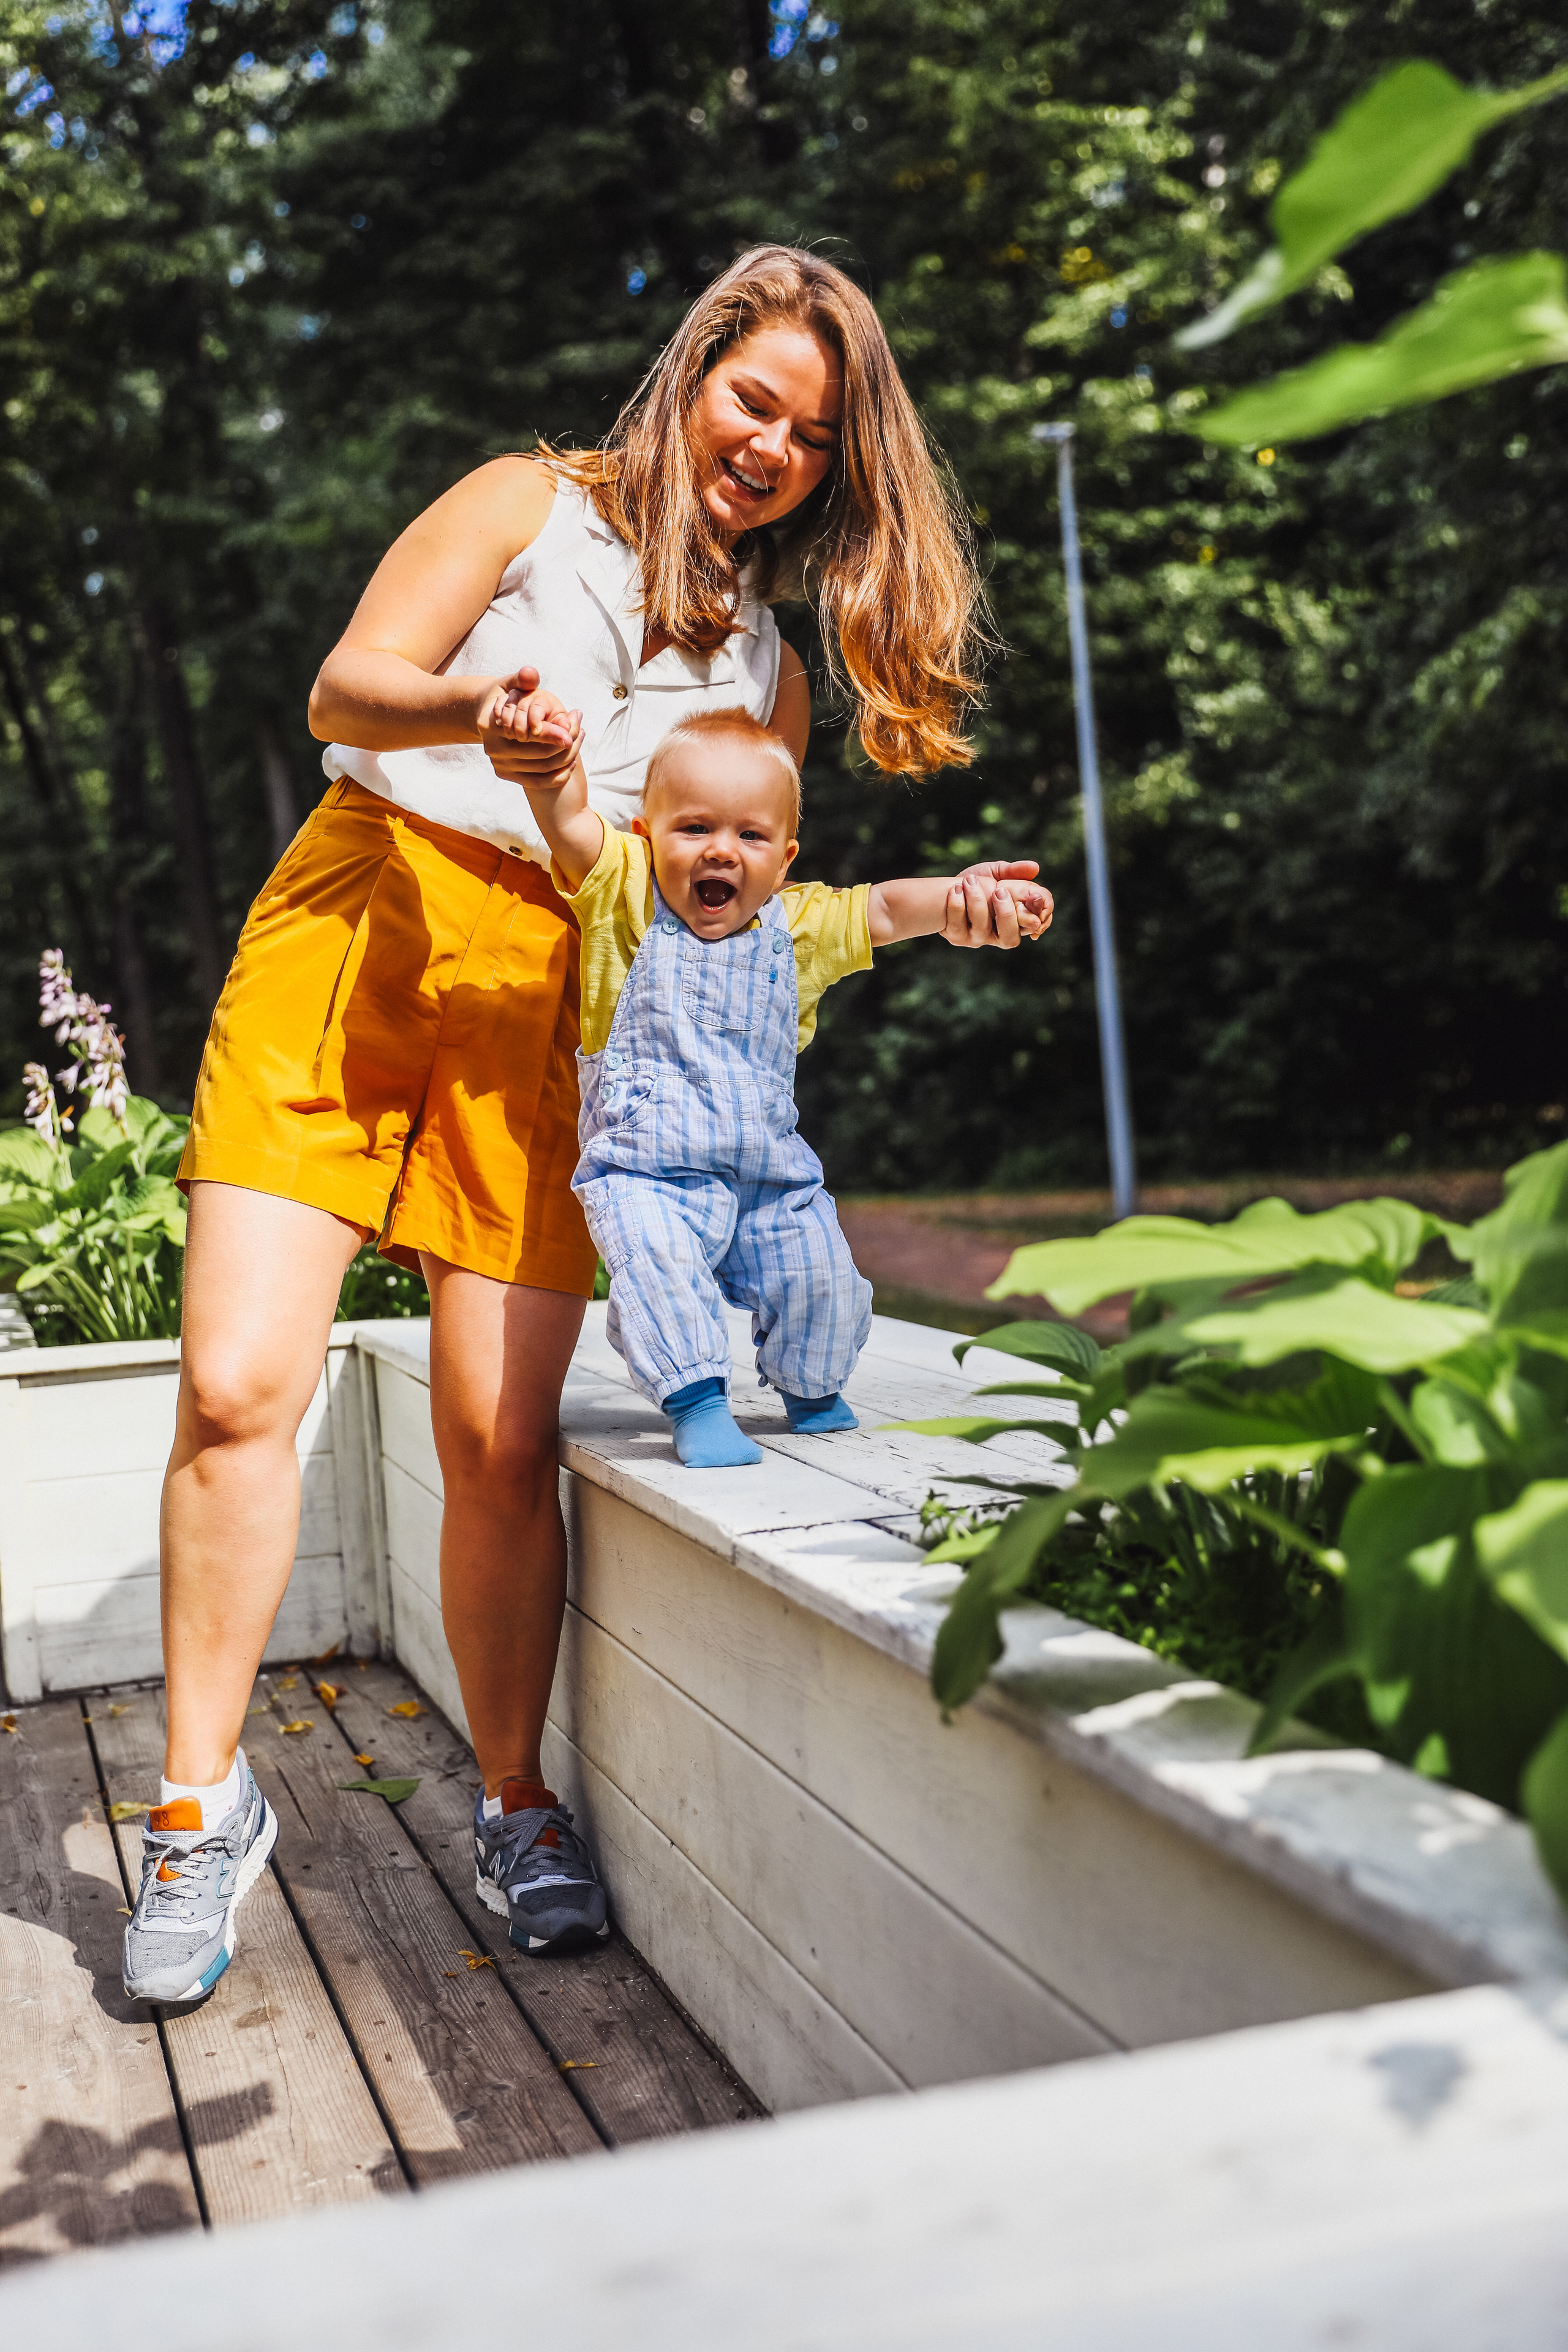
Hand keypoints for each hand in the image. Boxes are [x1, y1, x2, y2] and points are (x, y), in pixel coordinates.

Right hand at [478, 666, 582, 784]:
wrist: (490, 718)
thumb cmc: (505, 697)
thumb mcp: (510, 684)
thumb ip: (522, 679)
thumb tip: (531, 674)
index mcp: (490, 725)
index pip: (532, 732)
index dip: (555, 731)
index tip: (576, 725)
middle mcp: (493, 748)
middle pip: (541, 753)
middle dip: (567, 744)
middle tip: (581, 731)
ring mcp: (499, 765)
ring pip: (543, 768)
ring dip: (567, 757)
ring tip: (578, 741)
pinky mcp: (506, 776)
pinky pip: (539, 782)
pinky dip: (559, 775)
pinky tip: (571, 762)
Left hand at [941, 860, 1053, 948]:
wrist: (947, 888)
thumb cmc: (978, 881)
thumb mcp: (997, 873)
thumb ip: (1015, 871)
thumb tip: (1035, 868)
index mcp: (1016, 920)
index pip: (1034, 925)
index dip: (1036, 915)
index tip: (1032, 897)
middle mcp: (998, 934)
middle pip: (1010, 939)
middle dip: (1006, 914)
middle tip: (999, 890)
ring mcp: (977, 938)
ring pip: (982, 929)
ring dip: (977, 901)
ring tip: (970, 880)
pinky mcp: (957, 936)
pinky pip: (958, 925)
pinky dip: (957, 904)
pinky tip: (955, 888)